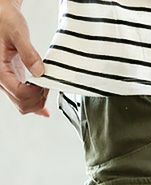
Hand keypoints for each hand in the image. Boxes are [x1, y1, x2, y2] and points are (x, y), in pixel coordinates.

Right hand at [0, 0, 48, 115]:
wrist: (0, 15)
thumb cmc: (4, 19)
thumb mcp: (17, 32)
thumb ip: (29, 53)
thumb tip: (40, 72)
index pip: (19, 93)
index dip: (36, 93)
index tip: (46, 84)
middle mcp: (0, 78)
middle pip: (21, 104)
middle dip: (38, 99)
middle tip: (49, 85)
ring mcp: (7, 80)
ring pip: (22, 104)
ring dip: (38, 101)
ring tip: (47, 87)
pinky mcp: (13, 79)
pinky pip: (22, 98)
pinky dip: (34, 102)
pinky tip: (44, 104)